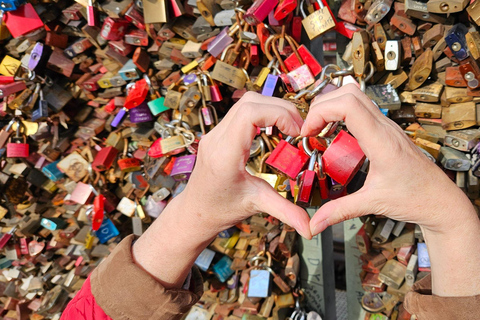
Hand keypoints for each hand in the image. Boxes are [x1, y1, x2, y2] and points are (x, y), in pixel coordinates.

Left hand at [132, 92, 311, 287]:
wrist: (196, 211)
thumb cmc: (219, 209)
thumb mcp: (255, 206)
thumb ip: (285, 212)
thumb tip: (311, 227)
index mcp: (224, 154)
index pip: (250, 114)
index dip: (278, 113)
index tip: (297, 130)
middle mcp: (217, 139)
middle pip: (250, 102)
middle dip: (280, 109)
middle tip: (299, 127)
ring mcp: (215, 133)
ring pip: (245, 102)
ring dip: (272, 108)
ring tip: (290, 126)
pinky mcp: (218, 133)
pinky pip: (241, 111)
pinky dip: (262, 113)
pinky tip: (275, 128)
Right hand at [302, 84, 476, 235]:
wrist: (441, 201)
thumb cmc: (417, 198)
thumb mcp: (373, 203)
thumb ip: (339, 211)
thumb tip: (314, 222)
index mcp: (382, 141)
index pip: (348, 105)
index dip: (321, 112)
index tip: (308, 131)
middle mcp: (385, 128)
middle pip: (349, 93)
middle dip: (321, 106)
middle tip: (309, 129)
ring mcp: (386, 126)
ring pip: (355, 96)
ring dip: (331, 105)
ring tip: (318, 128)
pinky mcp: (385, 130)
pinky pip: (360, 108)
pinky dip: (340, 113)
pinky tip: (334, 134)